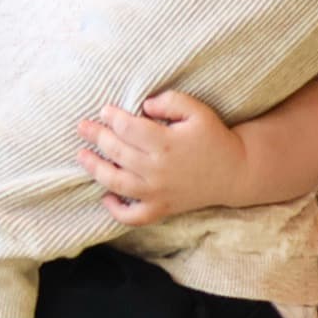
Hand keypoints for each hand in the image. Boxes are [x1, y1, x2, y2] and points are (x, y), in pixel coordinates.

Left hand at [77, 91, 247, 224]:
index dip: (112, 117)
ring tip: (81, 156)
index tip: (104, 110)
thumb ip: (170, 101)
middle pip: (116, 151)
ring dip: (95, 169)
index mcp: (165, 143)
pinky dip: (116, 210)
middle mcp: (157, 170)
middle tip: (82, 126)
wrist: (236, 172)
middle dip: (96, 136)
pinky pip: (133, 217)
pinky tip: (105, 197)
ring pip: (117, 183)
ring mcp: (158, 192)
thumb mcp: (197, 110)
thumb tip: (144, 105)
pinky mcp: (161, 209)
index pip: (127, 128)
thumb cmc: (213, 137)